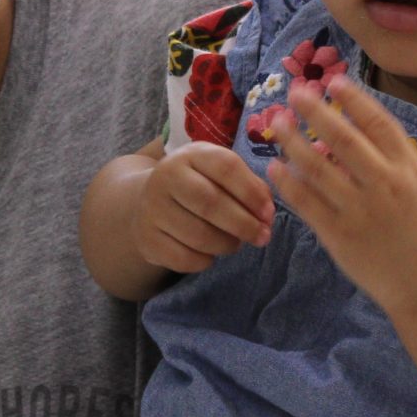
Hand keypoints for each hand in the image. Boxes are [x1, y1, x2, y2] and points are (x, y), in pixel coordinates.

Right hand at [133, 142, 274, 273]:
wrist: (147, 201)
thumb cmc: (197, 185)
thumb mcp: (219, 174)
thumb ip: (248, 186)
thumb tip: (267, 212)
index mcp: (190, 155)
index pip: (225, 167)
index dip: (251, 192)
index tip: (269, 213)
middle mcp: (166, 176)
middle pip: (210, 203)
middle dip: (243, 224)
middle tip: (263, 237)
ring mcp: (152, 208)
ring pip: (198, 235)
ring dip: (226, 244)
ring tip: (236, 244)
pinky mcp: (146, 238)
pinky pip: (183, 258)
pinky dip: (205, 261)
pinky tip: (210, 254)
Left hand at [268, 74, 416, 315]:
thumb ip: (397, 157)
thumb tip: (361, 123)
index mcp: (409, 169)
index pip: (378, 123)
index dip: (353, 99)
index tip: (332, 81)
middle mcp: (384, 184)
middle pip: (342, 138)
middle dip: (315, 110)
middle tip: (295, 92)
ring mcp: (359, 210)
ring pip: (316, 167)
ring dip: (292, 140)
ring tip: (278, 123)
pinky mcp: (338, 234)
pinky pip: (305, 201)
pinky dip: (287, 181)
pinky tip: (275, 165)